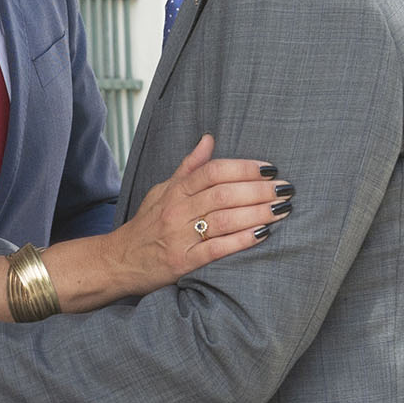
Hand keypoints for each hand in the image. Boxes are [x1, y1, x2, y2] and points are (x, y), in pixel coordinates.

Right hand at [99, 135, 287, 301]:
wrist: (118, 261)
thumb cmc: (146, 225)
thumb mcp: (162, 191)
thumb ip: (188, 167)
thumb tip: (209, 139)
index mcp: (175, 191)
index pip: (213, 171)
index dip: (244, 168)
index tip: (270, 169)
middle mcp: (177, 211)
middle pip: (224, 194)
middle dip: (260, 190)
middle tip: (286, 189)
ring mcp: (180, 237)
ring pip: (224, 219)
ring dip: (258, 213)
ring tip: (282, 209)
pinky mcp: (183, 263)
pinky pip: (217, 249)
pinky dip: (242, 240)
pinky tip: (262, 233)